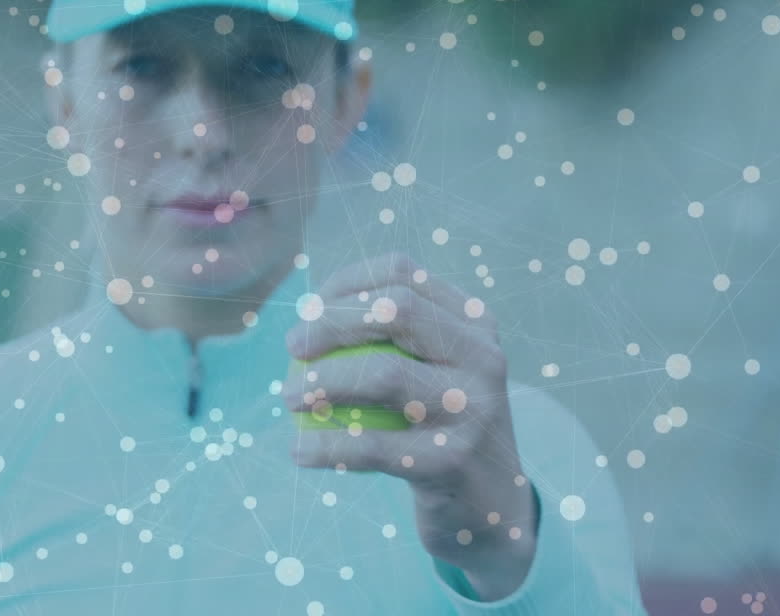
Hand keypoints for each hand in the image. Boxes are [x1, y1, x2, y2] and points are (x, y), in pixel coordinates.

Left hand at [281, 252, 538, 600]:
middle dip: (331, 321)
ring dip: (322, 381)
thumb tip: (308, 309)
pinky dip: (326, 447)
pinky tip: (298, 451)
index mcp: (474, 323)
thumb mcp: (435, 371)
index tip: (308, 309)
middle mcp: (483, 357)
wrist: (490, 505)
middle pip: (396, 310)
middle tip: (293, 346)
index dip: (345, 284)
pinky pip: (374, 447)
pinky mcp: (453, 459)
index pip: (403, 275)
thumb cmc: (439, 425)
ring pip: (384, 373)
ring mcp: (474, 407)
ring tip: (289, 396)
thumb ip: (387, 337)